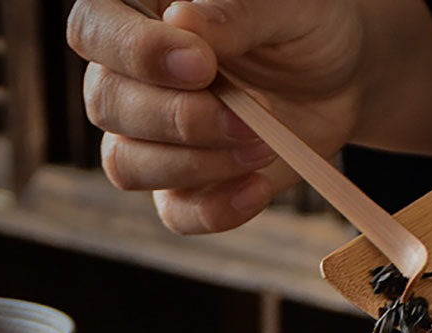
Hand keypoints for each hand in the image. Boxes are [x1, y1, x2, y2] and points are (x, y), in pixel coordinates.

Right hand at [67, 0, 431, 233]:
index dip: (136, 52)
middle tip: (250, 115)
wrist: (337, 83)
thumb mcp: (286, 8)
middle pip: (107, 104)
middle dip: (179, 118)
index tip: (202, 64)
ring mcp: (150, 139)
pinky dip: (216, 210)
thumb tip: (181, 18)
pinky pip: (175, 213)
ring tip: (264, 145)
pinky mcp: (184, 188)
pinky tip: (257, 189)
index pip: (93, 30)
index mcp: (138, 16)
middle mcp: (129, 79)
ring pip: (127, 164)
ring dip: (197, 164)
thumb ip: (236, 12)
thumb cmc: (302, 28)